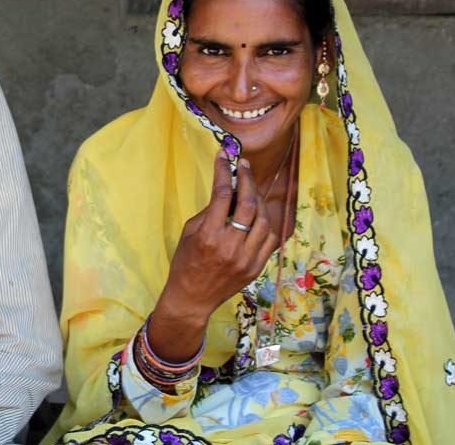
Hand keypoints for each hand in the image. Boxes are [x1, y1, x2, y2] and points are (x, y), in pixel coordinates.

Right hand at [147, 150, 278, 361]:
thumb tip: (229, 191)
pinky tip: (258, 214)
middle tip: (244, 166)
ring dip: (259, 200)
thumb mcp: (190, 232)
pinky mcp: (256, 267)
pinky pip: (269, 238)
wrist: (192, 297)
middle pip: (248, 204)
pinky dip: (266, 222)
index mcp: (209, 235)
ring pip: (263, 220)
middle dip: (248, 180)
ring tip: (251, 190)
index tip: (224, 157)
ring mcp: (246, 258)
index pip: (222, 195)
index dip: (224, 172)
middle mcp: (230, 246)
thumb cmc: (185, 261)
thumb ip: (210, 212)